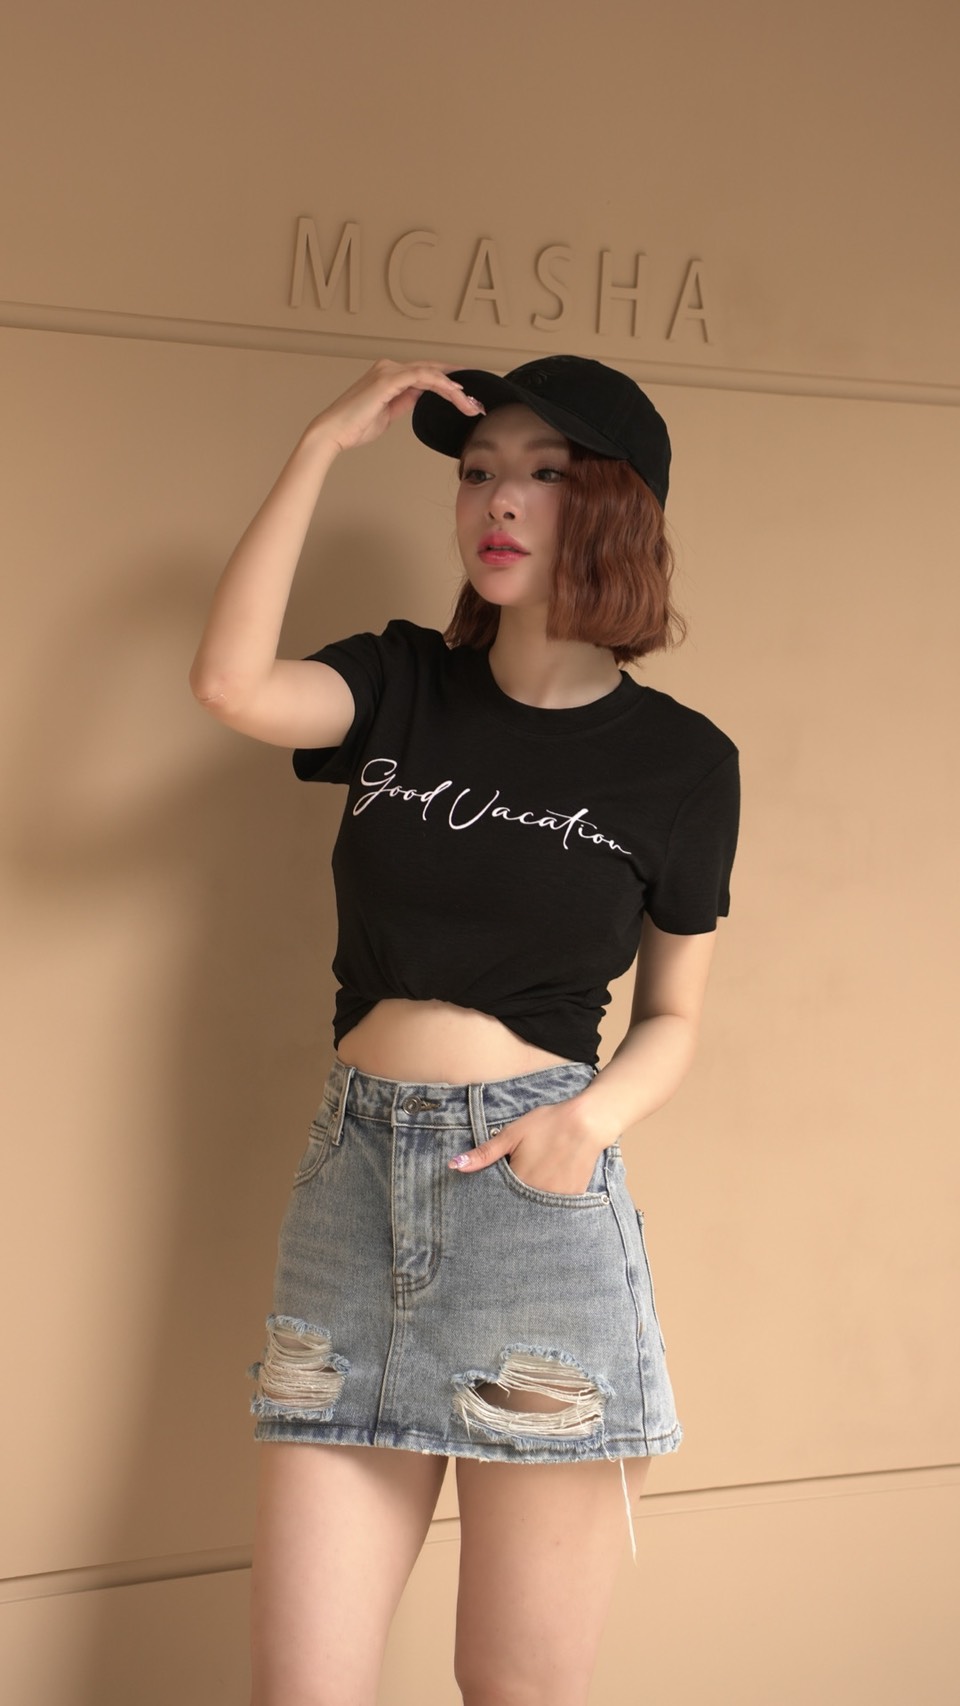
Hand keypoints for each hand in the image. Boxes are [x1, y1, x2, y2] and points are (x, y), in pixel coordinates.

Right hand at [309, 357, 483, 453]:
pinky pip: (422, 377)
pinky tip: (454, 394)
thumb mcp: (388, 413)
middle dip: (457, 385)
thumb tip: (419, 396)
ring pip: (431, 372)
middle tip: (475, 401)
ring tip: (469, 404)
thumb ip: (404, 401)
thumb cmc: (355, 426)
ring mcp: (388, 371)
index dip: (448, 382)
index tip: (466, 395)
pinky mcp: (388, 379)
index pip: (426, 374)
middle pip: (432, 370)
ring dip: (453, 389)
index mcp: (389, 375)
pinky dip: (441, 384)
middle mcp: (389, 368)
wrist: (333, 432)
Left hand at [448, 1099, 608, 1195]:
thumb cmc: (547, 1124)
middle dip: (510, 1204)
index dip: (493, 1197)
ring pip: (536, 1210)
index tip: (492, 1193)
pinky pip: (555, 1207)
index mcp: (518, 1181)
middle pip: (517, 1208)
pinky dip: (548, 1202)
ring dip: (529, 1204)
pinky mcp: (573, 1198)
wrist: (588, 1121)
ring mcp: (557, 1199)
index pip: (497, 1199)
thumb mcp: (511, 1135)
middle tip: (514, 1188)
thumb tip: (455, 1165)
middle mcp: (537, 1196)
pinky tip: (549, 1183)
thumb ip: (484, 1154)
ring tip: (534, 1182)